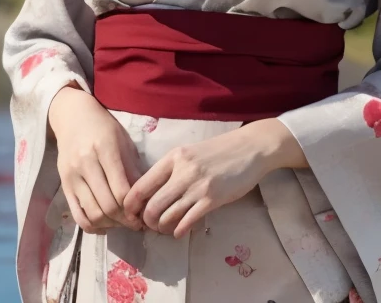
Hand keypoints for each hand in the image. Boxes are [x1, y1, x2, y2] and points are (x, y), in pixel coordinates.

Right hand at [47, 86, 143, 232]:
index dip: (135, 208)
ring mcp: (72, 176)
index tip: (145, 214)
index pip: (122, 190)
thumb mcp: (124, 142)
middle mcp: (85, 164)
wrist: (73, 117)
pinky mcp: (64, 186)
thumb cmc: (104, 127)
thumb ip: (133, 171)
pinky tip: (105, 224)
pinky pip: (77, 216)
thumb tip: (145, 201)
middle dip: (126, 220)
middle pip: (108, 206)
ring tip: (122, 223)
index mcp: (104, 149)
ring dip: (111, 225)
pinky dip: (93, 226)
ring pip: (93, 214)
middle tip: (136, 223)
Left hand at [122, 118, 305, 238]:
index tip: (130, 212)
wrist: (250, 148)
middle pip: (152, 205)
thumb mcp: (189, 153)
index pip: (141, 184)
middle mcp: (182, 172)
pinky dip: (179, 230)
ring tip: (164, 228)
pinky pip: (187, 221)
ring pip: (168, 215)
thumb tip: (151, 192)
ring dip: (162, 227)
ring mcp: (197, 187)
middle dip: (146, 220)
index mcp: (173, 158)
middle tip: (148, 225)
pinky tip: (179, 231)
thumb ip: (171, 170)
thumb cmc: (218, 151)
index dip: (131, 203)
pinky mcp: (213, 199)